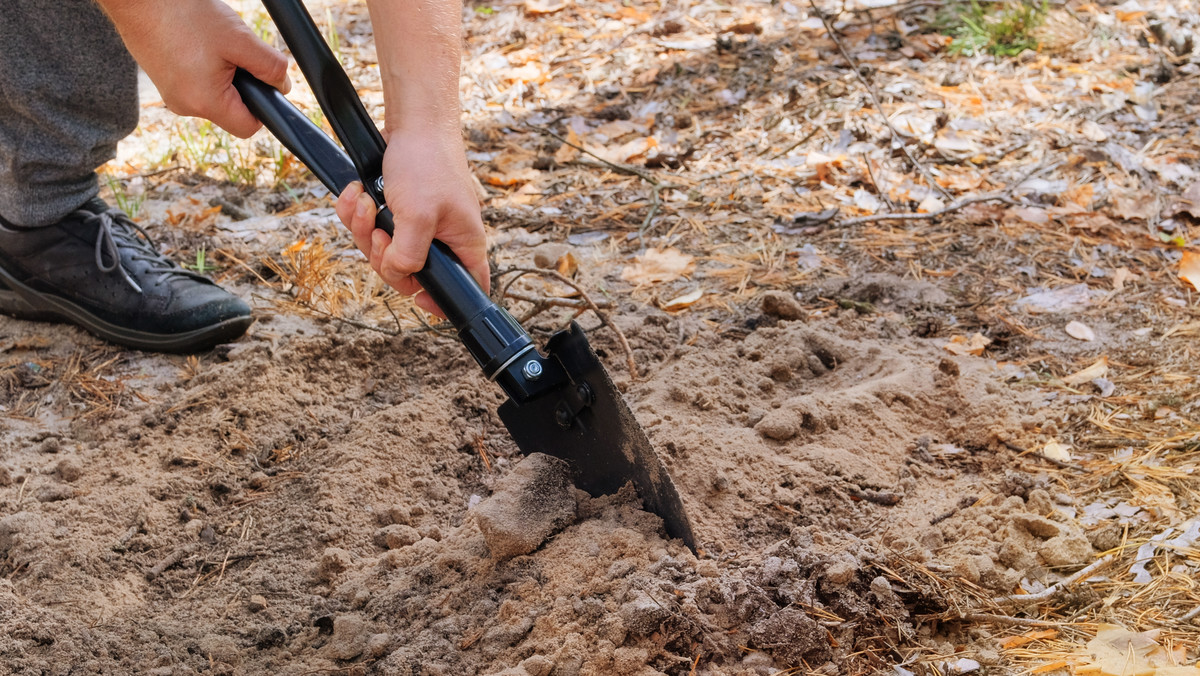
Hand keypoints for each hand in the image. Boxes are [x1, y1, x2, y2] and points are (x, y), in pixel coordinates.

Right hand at [100, 0, 290, 137]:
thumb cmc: (184, 14)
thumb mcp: (239, 39)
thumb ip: (269, 66)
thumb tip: (283, 86)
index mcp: (204, 103)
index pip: (248, 127)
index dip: (263, 108)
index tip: (263, 81)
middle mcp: (185, 107)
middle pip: (231, 110)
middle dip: (242, 84)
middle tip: (234, 52)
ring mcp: (171, 95)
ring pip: (214, 95)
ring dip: (223, 73)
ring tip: (213, 43)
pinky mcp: (165, 81)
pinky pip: (196, 83)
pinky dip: (205, 67)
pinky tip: (198, 43)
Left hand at [335, 128, 488, 317]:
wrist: (413, 123)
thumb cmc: (428, 163)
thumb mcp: (418, 216)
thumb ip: (408, 256)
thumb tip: (398, 274)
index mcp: (463, 247)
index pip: (463, 291)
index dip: (439, 301)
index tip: (415, 296)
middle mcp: (443, 241)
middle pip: (407, 274)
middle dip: (382, 254)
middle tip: (379, 231)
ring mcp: (419, 228)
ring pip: (383, 251)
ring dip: (364, 228)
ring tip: (365, 203)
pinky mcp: (397, 213)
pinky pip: (370, 228)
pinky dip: (358, 213)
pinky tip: (358, 194)